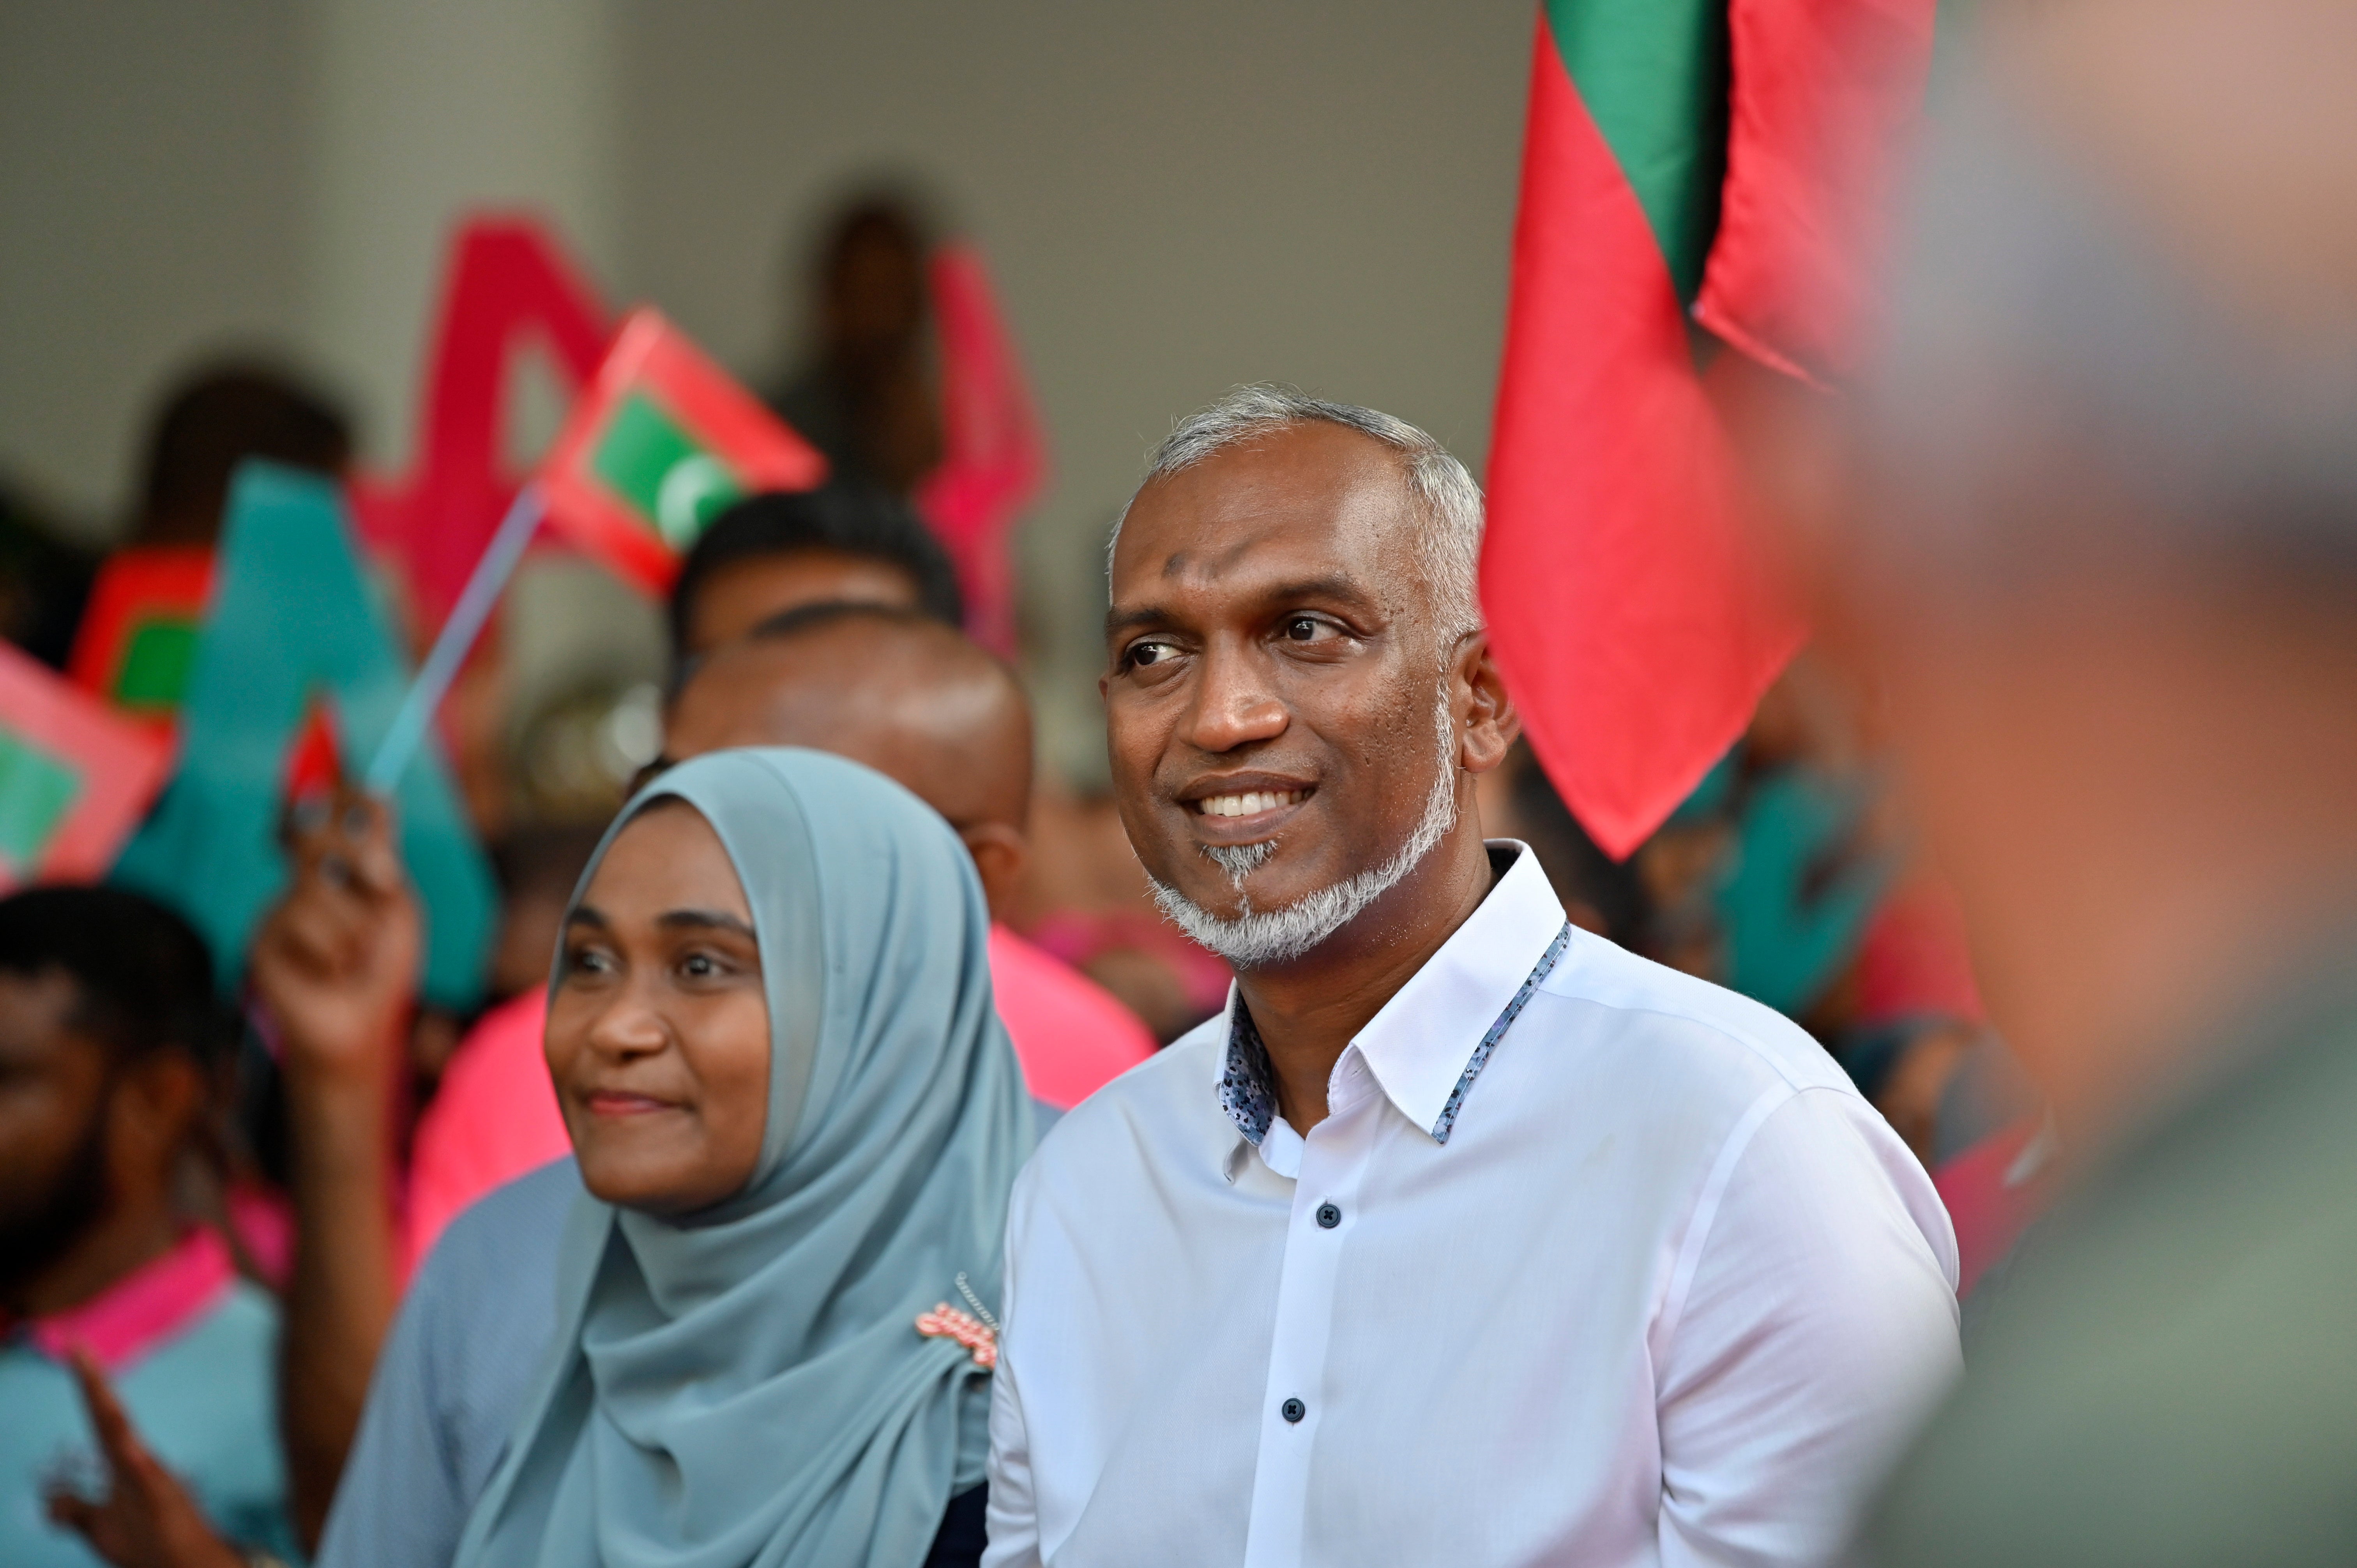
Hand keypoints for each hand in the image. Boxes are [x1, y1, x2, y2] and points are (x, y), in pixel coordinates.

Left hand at [44, 1349, 247, 1567]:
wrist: (184, 1566)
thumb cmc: (145, 1545)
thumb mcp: (98, 1526)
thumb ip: (75, 1509)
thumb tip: (50, 1498)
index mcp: (121, 1465)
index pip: (99, 1418)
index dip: (87, 1387)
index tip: (77, 1350)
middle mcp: (135, 1464)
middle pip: (107, 1419)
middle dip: (91, 1386)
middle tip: (77, 1349)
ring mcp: (149, 1481)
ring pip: (123, 1440)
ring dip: (107, 1412)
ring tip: (90, 1380)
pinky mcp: (161, 1502)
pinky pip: (145, 1478)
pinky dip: (134, 1460)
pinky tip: (124, 1446)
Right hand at [249, 789, 420, 1100]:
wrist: (361, 1025)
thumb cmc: (381, 967)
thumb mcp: (396, 908)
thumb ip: (381, 862)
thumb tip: (377, 812)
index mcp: (341, 867)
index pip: (338, 814)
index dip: (349, 794)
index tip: (372, 788)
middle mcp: (304, 879)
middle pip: (314, 835)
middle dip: (355, 859)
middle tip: (384, 884)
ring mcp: (277, 906)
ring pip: (314, 888)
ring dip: (353, 927)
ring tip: (355, 957)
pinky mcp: (260, 938)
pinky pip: (298, 925)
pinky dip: (330, 953)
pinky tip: (330, 973)